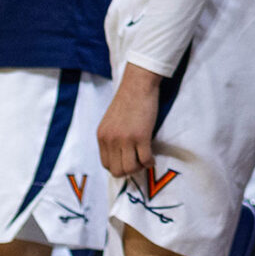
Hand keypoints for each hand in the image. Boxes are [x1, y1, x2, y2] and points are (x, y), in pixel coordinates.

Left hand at [97, 67, 160, 181]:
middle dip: (129, 170)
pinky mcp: (141, 136)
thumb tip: (120, 155)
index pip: (106, 164)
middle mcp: (110, 140)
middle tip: (139, 163)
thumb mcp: (111, 121)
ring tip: (146, 159)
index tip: (128, 162)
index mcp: (102, 136)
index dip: (119, 167)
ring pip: (131, 168)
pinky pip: (145, 160)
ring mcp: (125, 139)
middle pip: (117, 171)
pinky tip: (152, 157)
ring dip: (140, 167)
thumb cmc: (128, 100)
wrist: (138, 84)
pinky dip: (150, 162)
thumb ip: (112, 137)